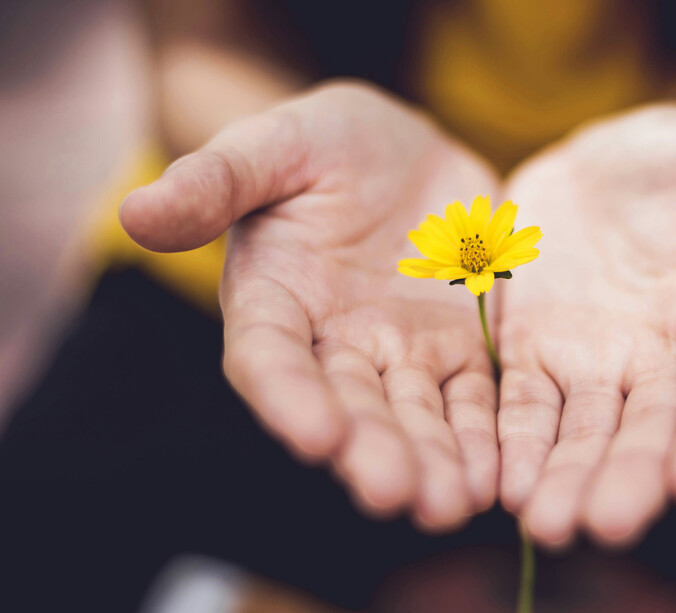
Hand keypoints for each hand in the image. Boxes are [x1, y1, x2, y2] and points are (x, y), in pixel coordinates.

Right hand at [121, 82, 500, 530]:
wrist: (403, 151)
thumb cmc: (324, 142)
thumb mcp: (274, 144)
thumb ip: (216, 180)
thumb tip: (135, 212)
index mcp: (275, 300)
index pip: (271, 359)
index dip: (289, 398)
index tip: (316, 436)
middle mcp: (334, 343)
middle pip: (350, 406)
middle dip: (372, 451)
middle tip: (396, 494)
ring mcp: (401, 352)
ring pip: (415, 415)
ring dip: (433, 461)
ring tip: (452, 504)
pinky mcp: (459, 349)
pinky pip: (474, 398)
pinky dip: (484, 437)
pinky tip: (499, 476)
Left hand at [497, 104, 675, 546]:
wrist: (600, 163)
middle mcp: (664, 359)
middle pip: (651, 426)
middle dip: (632, 475)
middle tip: (609, 523)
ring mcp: (597, 363)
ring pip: (585, 431)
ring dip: (567, 477)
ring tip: (548, 523)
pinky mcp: (534, 355)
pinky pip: (523, 406)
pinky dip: (514, 443)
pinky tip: (501, 484)